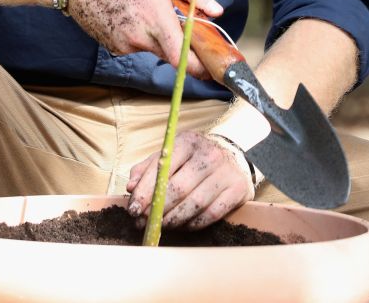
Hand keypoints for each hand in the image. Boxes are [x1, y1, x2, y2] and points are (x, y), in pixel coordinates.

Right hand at [67, 0, 221, 77]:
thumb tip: (216, 10)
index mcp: (155, 17)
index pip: (182, 57)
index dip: (199, 67)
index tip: (211, 68)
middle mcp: (140, 37)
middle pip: (171, 53)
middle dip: (180, 44)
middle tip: (180, 23)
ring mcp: (124, 45)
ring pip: (153, 48)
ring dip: (158, 36)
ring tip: (144, 7)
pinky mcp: (113, 47)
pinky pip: (136, 46)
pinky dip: (140, 35)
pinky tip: (129, 13)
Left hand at [126, 130, 254, 228]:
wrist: (233, 158)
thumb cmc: (193, 159)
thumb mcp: (170, 155)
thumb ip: (148, 168)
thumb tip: (130, 187)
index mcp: (188, 142)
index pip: (163, 167)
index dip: (146, 191)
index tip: (133, 208)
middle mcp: (208, 155)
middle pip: (179, 188)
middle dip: (157, 209)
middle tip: (143, 222)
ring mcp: (225, 172)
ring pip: (195, 204)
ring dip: (173, 220)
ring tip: (160, 226)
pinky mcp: (237, 190)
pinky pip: (211, 215)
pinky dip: (193, 224)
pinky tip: (181, 226)